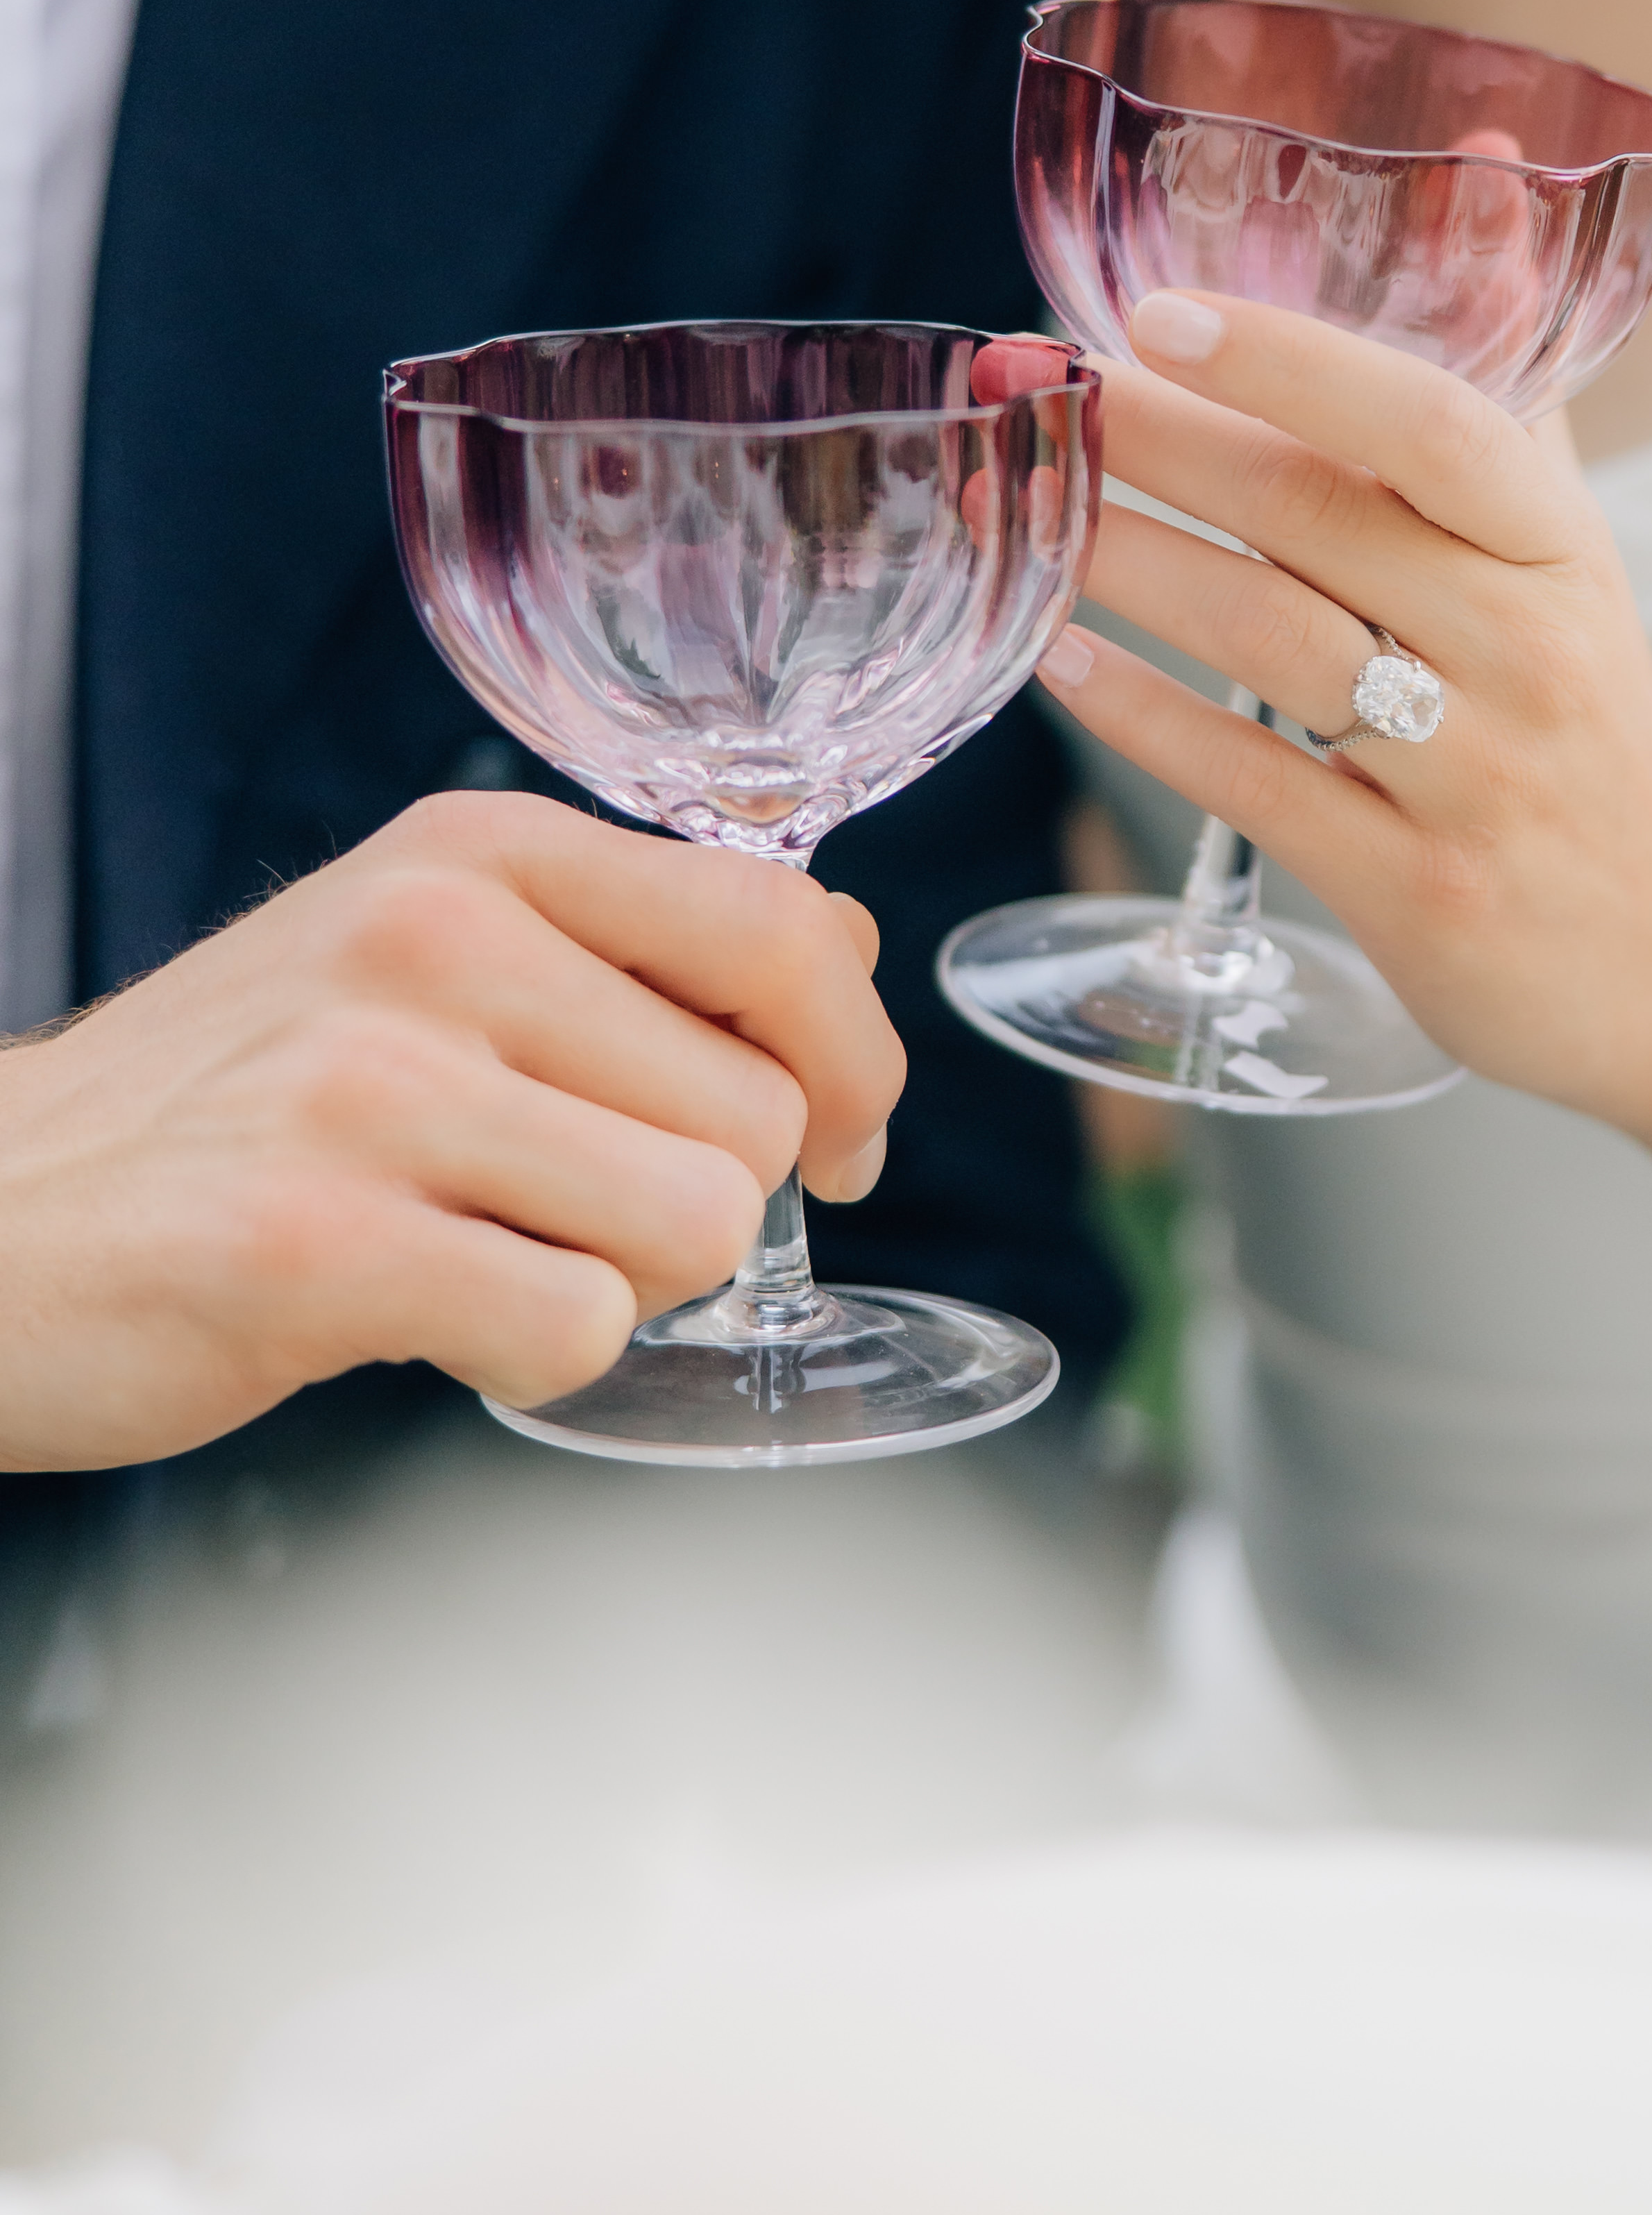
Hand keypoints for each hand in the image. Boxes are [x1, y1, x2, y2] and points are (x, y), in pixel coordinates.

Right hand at [0, 796, 903, 1471]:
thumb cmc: (235, 1102)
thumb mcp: (424, 951)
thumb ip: (634, 944)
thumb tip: (844, 945)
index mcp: (479, 857)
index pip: (781, 924)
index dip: (853, 1057)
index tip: (842, 1136)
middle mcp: (434, 941)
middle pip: (760, 1113)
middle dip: (703, 1199)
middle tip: (570, 1214)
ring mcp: (372, 1090)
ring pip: (697, 1224)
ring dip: (625, 1281)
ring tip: (494, 1255)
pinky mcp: (317, 1246)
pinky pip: (579, 1329)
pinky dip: (540, 1358)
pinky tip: (440, 1320)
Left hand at [1042, 293, 1651, 1297]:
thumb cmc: (1598, 719)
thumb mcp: (1570, 535)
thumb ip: (1511, 356)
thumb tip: (1474, 158)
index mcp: (1560, 549)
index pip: (1432, 424)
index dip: (1294, 362)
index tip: (1160, 309)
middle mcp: (1526, 649)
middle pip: (1320, 519)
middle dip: (1160, 444)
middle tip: (1031, 390)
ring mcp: (1471, 777)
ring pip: (1276, 644)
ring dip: (1131, 567)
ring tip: (1017, 506)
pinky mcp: (1417, 892)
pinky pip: (1262, 787)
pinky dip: (1152, 720)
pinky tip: (1057, 663)